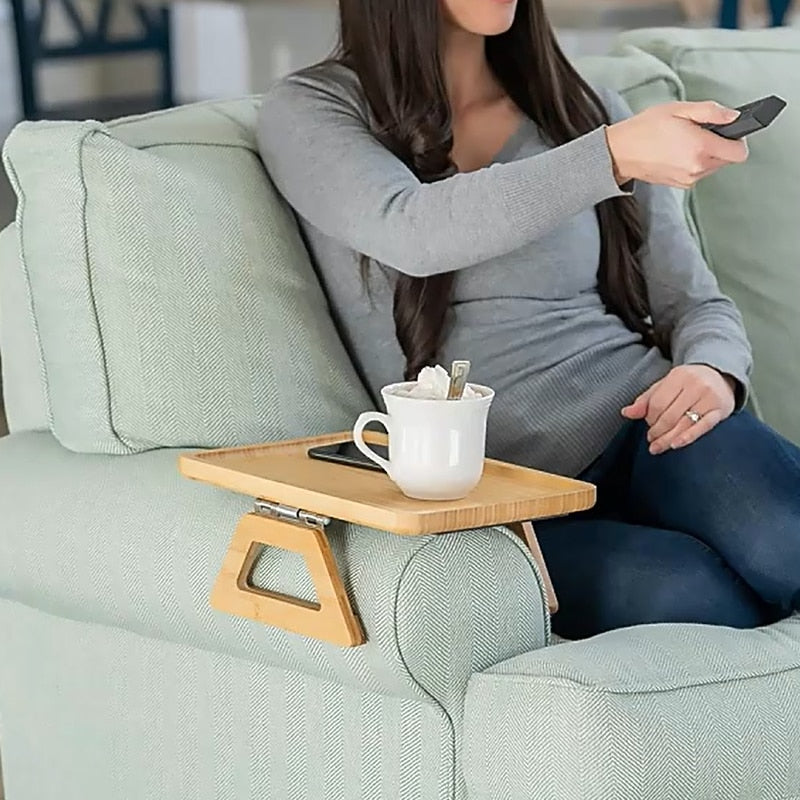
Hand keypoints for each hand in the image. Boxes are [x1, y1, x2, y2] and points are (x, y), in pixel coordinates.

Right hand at [605, 101, 748, 188]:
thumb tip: (733, 116)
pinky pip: (698, 172)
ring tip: (684, 142)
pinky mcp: (680, 184)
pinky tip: (677, 152)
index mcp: (700, 148)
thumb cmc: (644, 130)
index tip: (727, 131)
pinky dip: (694, 162)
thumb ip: (711, 112)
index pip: (739, 152)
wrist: (620, 153)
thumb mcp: (679, 110)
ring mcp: (688, 179)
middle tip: (699, 132)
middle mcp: (697, 168)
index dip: (737, 139)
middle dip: (719, 144)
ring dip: (706, 154)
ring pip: (713, 166)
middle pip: (727, 159)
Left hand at [621, 365, 736, 453]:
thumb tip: (626, 413)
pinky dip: (687, 437)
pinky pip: (703, 427)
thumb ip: (646, 400)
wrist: (721, 375)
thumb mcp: (666, 385)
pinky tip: (675, 445)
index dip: (649, 418)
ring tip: (657, 447)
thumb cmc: (688, 382)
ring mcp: (709, 398)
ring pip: (684, 424)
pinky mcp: (720, 411)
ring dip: (667, 439)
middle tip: (651, 439)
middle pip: (669, 416)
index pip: (657, 403)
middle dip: (657, 431)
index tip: (648, 425)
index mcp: (679, 376)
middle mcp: (696, 386)